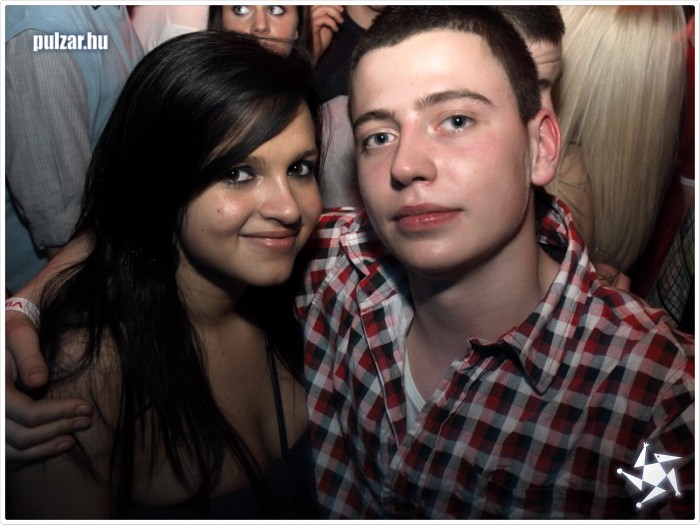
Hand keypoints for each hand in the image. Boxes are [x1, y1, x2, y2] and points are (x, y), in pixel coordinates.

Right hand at [5, 310, 92, 467]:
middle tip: (87, 421)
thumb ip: (28, 356)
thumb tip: (39, 381)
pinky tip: (53, 445)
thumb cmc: (10, 331)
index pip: (27, 413)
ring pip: (12, 452)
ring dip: (45, 448)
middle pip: (21, 436)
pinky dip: (30, 454)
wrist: (0, 337)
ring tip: (72, 439)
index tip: (87, 407)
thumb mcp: (19, 334)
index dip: (60, 413)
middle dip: (58, 429)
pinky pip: (7, 454)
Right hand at [309, 5, 343, 62]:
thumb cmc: (321, 40)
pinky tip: (336, 30)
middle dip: (334, 6)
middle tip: (342, 13)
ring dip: (335, 13)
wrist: (316, 53)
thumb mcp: (329, 25)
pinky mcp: (311, 26)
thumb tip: (338, 7)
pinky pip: (323, 18)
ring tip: (340, 22)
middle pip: (322, 3)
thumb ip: (331, 16)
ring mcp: (310, 19)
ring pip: (323, 8)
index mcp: (313, 13)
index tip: (341, 9)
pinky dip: (332, 22)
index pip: (321, 3)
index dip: (332, 4)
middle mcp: (310, 14)